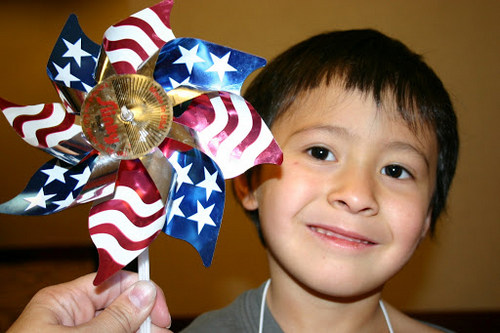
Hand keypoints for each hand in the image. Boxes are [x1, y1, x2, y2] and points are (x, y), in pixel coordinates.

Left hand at [7, 271, 171, 332]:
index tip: (159, 312)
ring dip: (139, 331)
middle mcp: (71, 319)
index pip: (112, 282)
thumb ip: (115, 317)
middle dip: (144, 319)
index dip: (140, 291)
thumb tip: (146, 291)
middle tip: (162, 332)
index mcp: (63, 303)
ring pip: (120, 328)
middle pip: (120, 308)